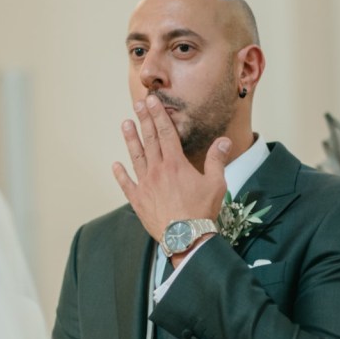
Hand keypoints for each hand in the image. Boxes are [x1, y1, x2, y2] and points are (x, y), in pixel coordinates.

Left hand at [112, 94, 230, 242]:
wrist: (185, 237)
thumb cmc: (202, 211)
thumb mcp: (216, 183)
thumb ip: (217, 160)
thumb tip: (223, 141)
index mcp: (176, 164)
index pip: (165, 133)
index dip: (159, 115)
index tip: (152, 101)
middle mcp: (157, 170)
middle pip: (149, 140)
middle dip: (143, 120)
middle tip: (138, 105)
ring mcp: (145, 185)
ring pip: (136, 157)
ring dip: (130, 140)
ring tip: (125, 124)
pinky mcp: (138, 201)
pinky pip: (127, 184)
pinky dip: (121, 174)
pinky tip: (115, 165)